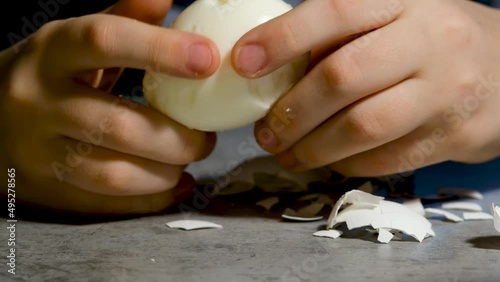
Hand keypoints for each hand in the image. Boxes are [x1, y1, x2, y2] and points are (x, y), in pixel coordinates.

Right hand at [0, 0, 218, 214]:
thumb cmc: (50, 73)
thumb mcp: (76, 40)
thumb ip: (123, 19)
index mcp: (53, 51)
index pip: (106, 41)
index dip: (161, 50)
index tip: (208, 59)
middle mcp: (39, 101)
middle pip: (119, 126)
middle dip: (178, 139)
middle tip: (206, 138)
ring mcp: (39, 151)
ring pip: (114, 175)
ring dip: (166, 172)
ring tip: (187, 160)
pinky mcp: (48, 188)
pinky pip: (107, 204)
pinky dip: (150, 199)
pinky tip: (174, 186)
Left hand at [233, 0, 499, 176]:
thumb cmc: (425, 40)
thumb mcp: (389, 17)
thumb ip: (337, 35)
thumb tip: (267, 67)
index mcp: (404, 0)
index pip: (336, 11)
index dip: (283, 38)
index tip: (243, 62)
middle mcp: (429, 40)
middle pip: (343, 77)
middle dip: (292, 111)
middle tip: (265, 132)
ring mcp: (445, 90)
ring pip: (362, 126)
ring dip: (313, 148)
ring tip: (287, 154)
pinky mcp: (450, 135)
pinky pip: (383, 158)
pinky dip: (344, 164)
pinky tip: (327, 160)